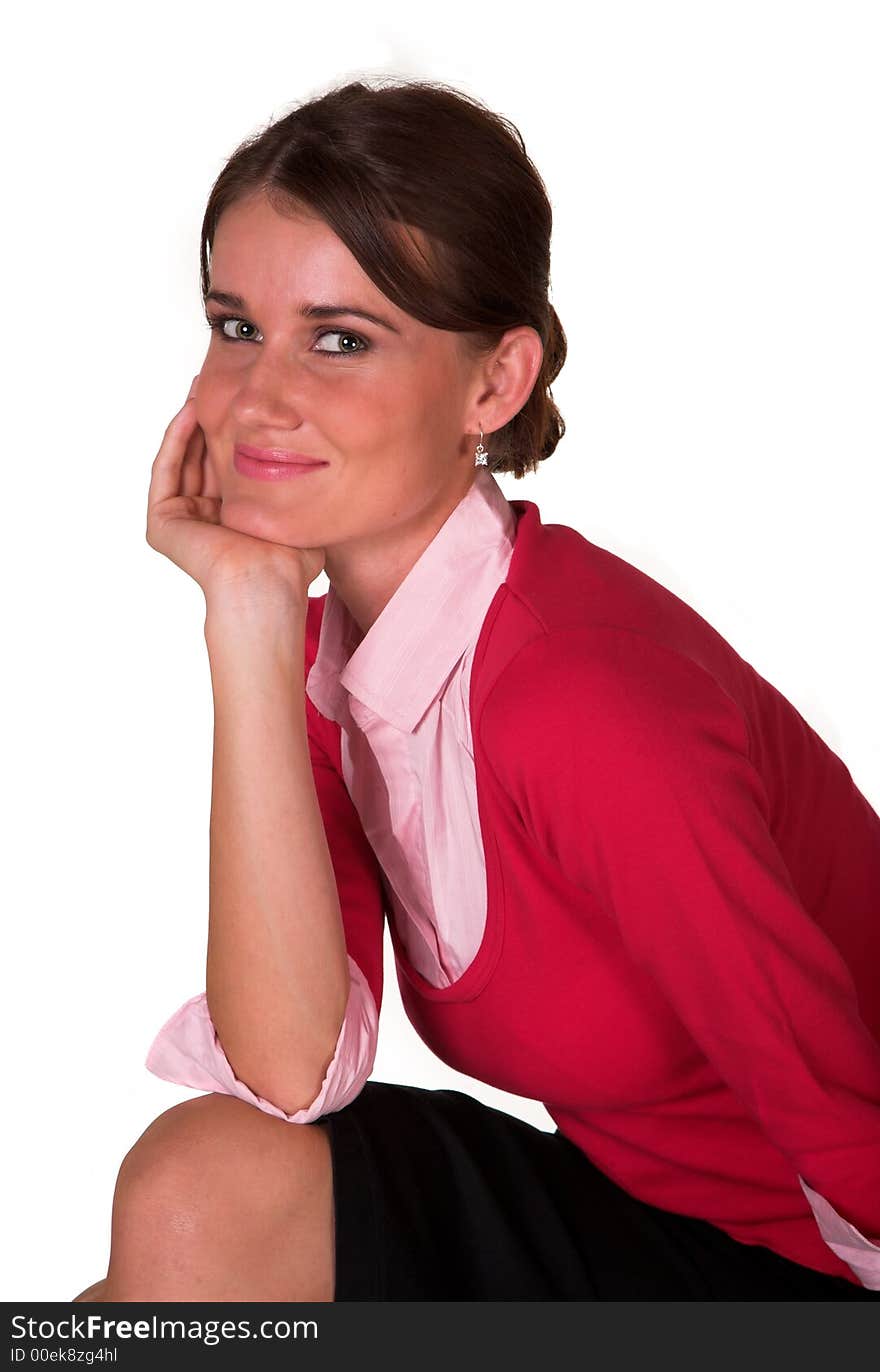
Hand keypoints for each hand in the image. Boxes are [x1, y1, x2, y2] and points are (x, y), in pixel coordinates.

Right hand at [145, 374, 326, 605]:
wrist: (269, 582)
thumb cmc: (291, 560)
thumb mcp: (296, 512)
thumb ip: (295, 487)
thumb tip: (317, 456)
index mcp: (230, 521)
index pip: (227, 467)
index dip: (231, 432)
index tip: (241, 399)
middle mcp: (202, 521)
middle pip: (200, 459)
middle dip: (207, 420)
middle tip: (213, 380)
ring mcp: (179, 524)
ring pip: (181, 460)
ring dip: (189, 422)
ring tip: (201, 386)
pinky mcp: (162, 524)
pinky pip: (166, 471)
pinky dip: (176, 439)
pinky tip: (191, 411)